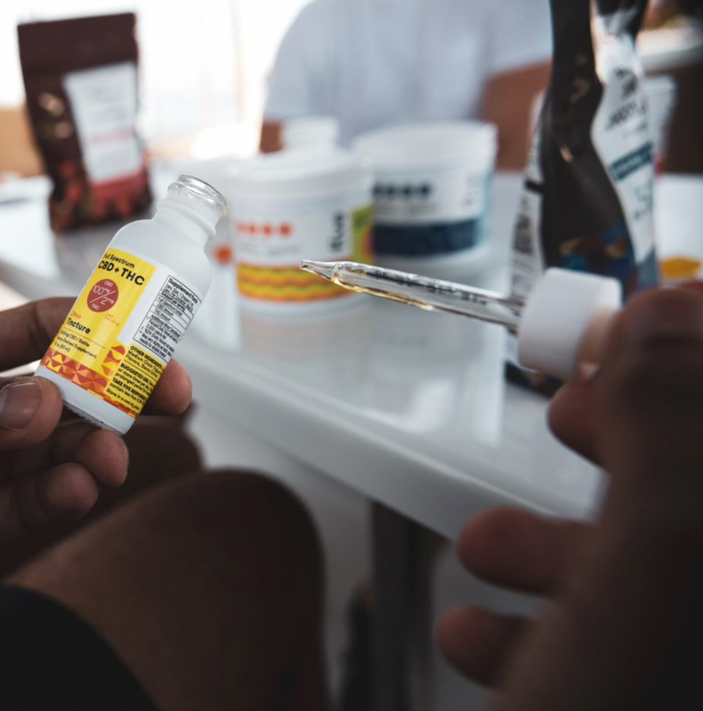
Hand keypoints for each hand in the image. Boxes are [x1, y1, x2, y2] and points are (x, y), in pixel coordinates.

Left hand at [0, 299, 190, 646]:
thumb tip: (40, 402)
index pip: (30, 329)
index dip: (90, 323)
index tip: (141, 327)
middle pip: (66, 392)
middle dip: (119, 389)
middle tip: (166, 394)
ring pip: (60, 452)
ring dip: (96, 448)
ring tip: (106, 455)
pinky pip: (32, 506)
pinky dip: (63, 494)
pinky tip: (77, 487)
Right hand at [437, 283, 702, 695]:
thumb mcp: (654, 563)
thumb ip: (670, 424)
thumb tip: (664, 313)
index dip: (699, 338)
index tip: (635, 313)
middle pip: (690, 465)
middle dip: (624, 432)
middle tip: (569, 410)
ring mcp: (684, 646)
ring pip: (641, 555)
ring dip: (550, 536)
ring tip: (487, 542)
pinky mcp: (639, 687)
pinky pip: (601, 632)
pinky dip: (529, 619)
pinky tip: (476, 631)